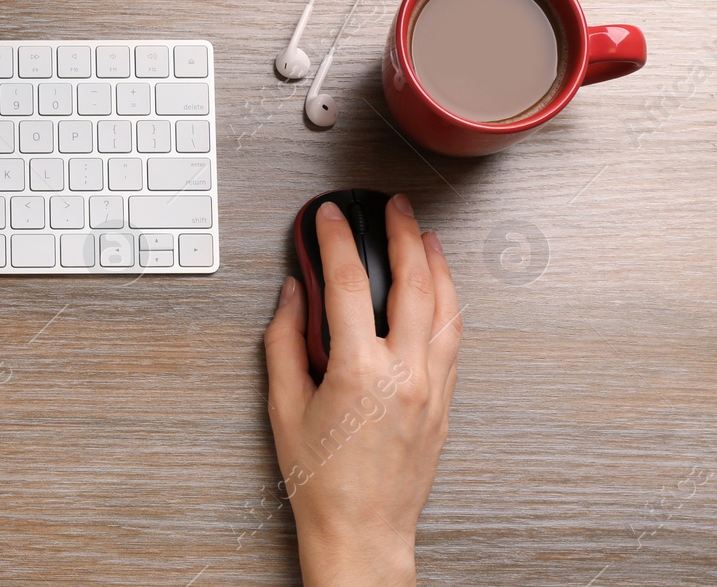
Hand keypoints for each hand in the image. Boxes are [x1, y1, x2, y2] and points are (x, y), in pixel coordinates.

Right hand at [263, 195, 461, 586]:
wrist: (362, 529)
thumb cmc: (321, 478)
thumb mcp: (283, 405)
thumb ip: (284, 340)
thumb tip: (294, 295)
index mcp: (359, 371)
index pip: (350, 284)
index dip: (335, 240)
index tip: (328, 216)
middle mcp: (404, 374)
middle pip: (412, 283)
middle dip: (402, 235)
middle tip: (393, 207)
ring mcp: (431, 387)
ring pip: (446, 308)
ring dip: (436, 264)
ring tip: (425, 236)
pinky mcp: (444, 403)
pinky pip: (453, 339)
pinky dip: (447, 303)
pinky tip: (438, 290)